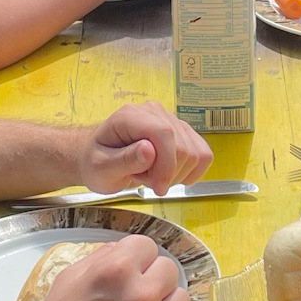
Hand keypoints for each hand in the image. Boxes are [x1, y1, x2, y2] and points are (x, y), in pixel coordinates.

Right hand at [18, 234, 194, 300]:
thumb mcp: (67, 281)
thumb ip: (98, 258)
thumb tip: (121, 251)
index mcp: (116, 271)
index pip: (146, 245)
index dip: (135, 257)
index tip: (128, 271)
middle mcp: (142, 295)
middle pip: (168, 269)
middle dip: (152, 278)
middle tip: (133, 294)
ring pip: (182, 297)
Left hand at [83, 97, 211, 193]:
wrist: (100, 160)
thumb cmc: (97, 163)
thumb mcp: (101, 168)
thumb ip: (124, 160)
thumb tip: (149, 150)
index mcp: (131, 116)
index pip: (164, 133)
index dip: (167, 164)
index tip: (159, 187)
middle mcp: (154, 112)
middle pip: (183, 147)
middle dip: (168, 174)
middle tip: (145, 180)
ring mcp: (171, 120)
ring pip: (195, 153)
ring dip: (177, 174)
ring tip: (152, 175)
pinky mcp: (183, 132)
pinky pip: (203, 154)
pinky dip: (190, 172)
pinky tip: (170, 175)